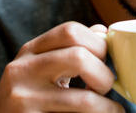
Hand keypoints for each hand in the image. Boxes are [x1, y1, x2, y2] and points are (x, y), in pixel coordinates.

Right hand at [0, 22, 122, 112]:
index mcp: (30, 51)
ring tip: (112, 111)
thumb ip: (67, 50)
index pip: (71, 31)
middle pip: (79, 57)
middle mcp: (23, 70)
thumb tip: (102, 31)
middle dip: (103, 74)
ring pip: (84, 99)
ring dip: (106, 106)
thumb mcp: (40, 68)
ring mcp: (24, 99)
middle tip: (106, 87)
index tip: (105, 61)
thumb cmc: (24, 98)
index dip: (98, 44)